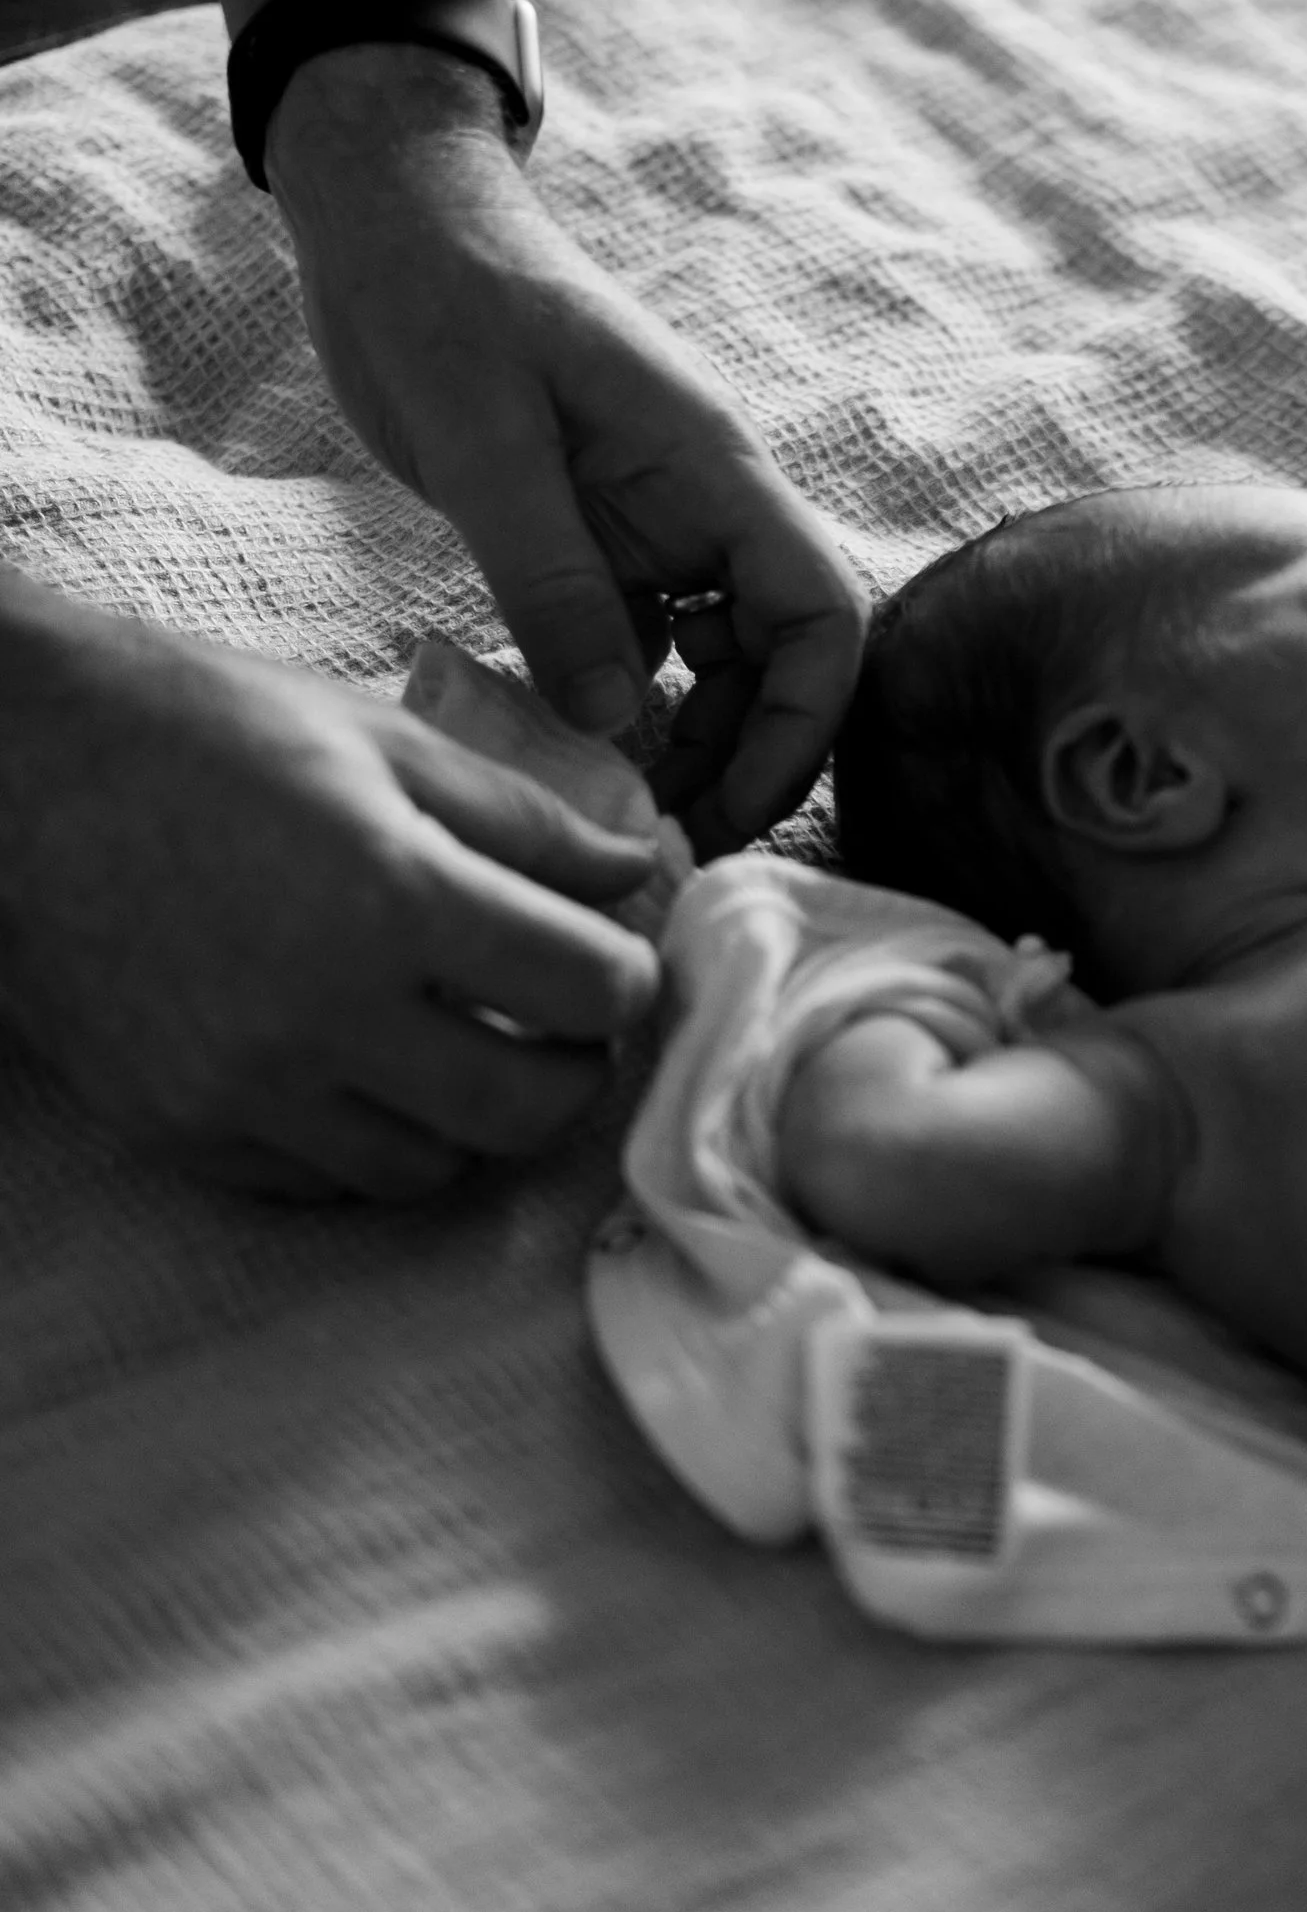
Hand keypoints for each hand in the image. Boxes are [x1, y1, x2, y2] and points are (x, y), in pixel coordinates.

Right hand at [0, 585, 661, 1197]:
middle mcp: (320, 1014)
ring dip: (473, 1117)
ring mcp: (242, 1089)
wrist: (10, 769)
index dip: (628, 977)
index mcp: (390, 896)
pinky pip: (322, 1184)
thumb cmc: (201, 727)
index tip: (614, 956)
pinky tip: (366, 1068)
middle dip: (575, 1072)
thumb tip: (639, 874)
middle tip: (567, 1025)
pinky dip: (370, 1140)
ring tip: (463, 1043)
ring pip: (429, 1170)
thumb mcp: (381, 739)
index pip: (587, 990)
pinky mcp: (179, 1129)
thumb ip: (525, 819)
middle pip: (526, 1113)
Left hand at [267, 56, 866, 852]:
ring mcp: (656, 524)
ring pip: (718, 664)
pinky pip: (641, 648)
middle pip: (786, 657)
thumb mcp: (485, 444)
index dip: (801, 725)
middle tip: (659, 843)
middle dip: (743, 760)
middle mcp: (706, 504)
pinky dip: (619, 710)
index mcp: (713, 469)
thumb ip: (552, 583)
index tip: (730, 809)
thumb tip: (615, 726)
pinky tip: (561, 752)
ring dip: (686, 745)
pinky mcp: (599, 540)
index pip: (823, 612)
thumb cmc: (443, 299)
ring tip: (613, 814)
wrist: (394, 224)